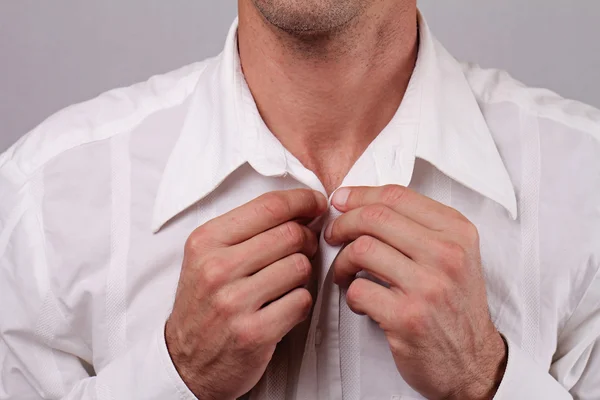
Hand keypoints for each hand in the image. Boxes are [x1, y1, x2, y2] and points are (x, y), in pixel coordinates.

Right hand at [166, 189, 327, 399]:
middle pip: (291, 234)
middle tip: (305, 247)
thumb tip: (301, 207)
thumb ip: (248, 230)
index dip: (302, 200)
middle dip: (307, 238)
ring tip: (287, 281)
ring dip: (303, 273)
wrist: (186, 361)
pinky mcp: (254, 333)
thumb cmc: (204, 303)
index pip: (268, 206)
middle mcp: (216, 268)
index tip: (316, 204)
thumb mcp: (208, 256)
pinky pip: (301, 301)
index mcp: (206, 241)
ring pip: (300, 266)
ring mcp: (234, 302)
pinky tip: (284, 306)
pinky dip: (300, 302)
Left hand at [325, 185, 507, 399]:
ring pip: (361, 250)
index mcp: (457, 232)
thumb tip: (360, 202)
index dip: (360, 195)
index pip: (397, 195)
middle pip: (374, 218)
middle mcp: (447, 255)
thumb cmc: (454, 305)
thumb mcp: (454, 254)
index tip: (340, 202)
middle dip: (342, 223)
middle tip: (332, 236)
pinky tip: (361, 301)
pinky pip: (358, 290)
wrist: (472, 361)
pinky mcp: (408, 318)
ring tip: (346, 273)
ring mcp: (428, 287)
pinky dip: (350, 294)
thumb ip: (417, 226)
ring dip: (342, 262)